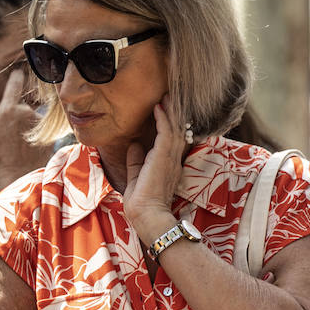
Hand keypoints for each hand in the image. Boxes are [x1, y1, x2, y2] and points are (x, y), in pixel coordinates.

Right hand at [0, 68, 46, 189]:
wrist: (19, 174)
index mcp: (9, 108)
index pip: (16, 81)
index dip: (16, 76)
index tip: (17, 73)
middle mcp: (27, 110)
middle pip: (26, 99)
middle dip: (21, 106)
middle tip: (13, 125)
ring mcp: (40, 120)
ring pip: (35, 112)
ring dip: (30, 119)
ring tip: (21, 137)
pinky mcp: (50, 128)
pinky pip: (44, 123)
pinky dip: (38, 128)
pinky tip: (30, 142)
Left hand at [124, 98, 185, 232]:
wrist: (145, 214)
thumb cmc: (141, 201)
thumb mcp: (137, 176)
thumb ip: (136, 161)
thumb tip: (133, 145)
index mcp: (168, 164)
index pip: (171, 139)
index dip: (169, 123)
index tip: (164, 108)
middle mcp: (173, 159)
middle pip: (177, 129)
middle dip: (173, 112)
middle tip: (170, 95)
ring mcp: (170, 157)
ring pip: (175, 128)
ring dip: (170, 111)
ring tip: (166, 96)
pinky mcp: (164, 157)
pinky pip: (167, 132)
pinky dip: (163, 119)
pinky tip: (158, 108)